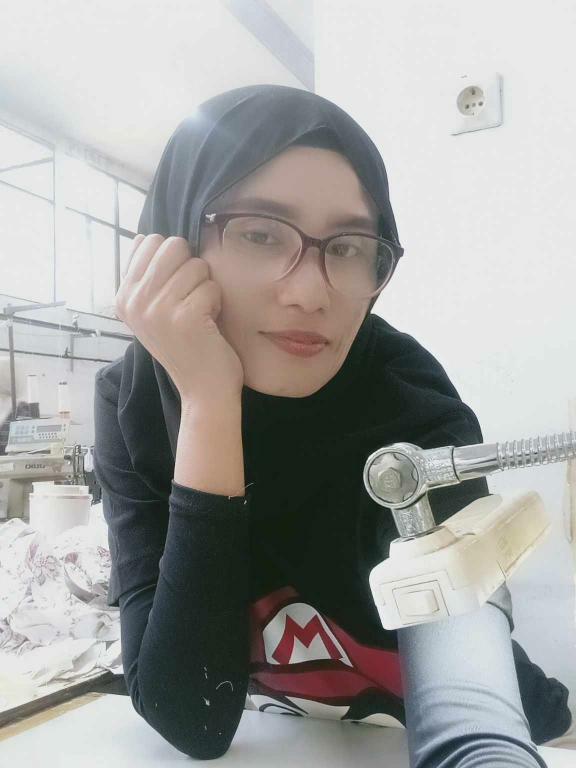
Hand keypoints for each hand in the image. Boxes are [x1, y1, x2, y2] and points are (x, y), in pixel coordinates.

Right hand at [115, 234, 243, 404]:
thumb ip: (147, 276)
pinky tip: (208, 325)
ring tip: (200, 315)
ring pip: (197, 265)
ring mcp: (157, 309)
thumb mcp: (154, 311)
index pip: (150, 241)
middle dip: (192, 269)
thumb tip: (144, 237)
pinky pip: (211, 287)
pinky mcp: (184, 317)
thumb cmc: (186, 346)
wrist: (203, 390)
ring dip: (206, 289)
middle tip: (191, 301)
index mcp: (124, 297)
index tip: (175, 291)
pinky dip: (217, 304)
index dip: (175, 260)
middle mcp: (134, 302)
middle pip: (173, 245)